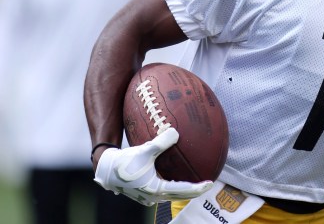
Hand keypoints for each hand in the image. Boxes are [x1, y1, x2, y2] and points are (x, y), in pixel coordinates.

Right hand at [93, 127, 212, 205]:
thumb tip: (176, 132)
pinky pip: (164, 191)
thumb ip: (161, 142)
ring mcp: (148, 197)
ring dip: (184, 190)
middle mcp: (154, 196)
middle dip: (195, 191)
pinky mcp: (144, 193)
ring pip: (172, 195)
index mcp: (156, 189)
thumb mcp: (144, 150)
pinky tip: (176, 177)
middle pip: (180, 196)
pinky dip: (174, 187)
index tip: (210, 183)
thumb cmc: (124, 161)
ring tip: (196, 183)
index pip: (183, 190)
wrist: (105, 169)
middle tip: (208, 184)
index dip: (198, 188)